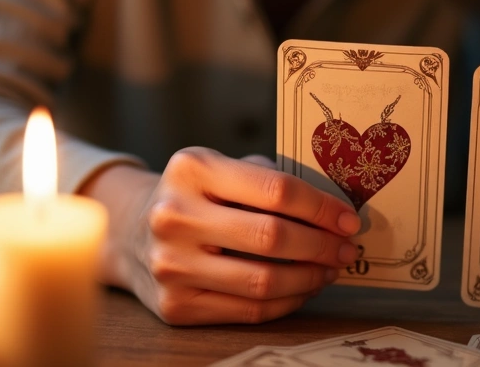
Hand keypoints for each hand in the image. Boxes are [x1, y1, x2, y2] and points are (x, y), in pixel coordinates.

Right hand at [81, 147, 361, 324]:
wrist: (130, 230)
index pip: (276, 190)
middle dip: (321, 245)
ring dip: (309, 278)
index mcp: (192, 169)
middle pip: (271, 237)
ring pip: (262, 282)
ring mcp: (170, 265)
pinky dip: (286, 302)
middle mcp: (174, 216)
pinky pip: (248, 310)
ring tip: (329, 269)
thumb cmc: (197, 195)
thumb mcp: (224, 168)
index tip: (349, 219)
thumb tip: (336, 210)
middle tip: (345, 248)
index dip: (322, 208)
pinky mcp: (174, 306)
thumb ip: (273, 180)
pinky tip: (302, 288)